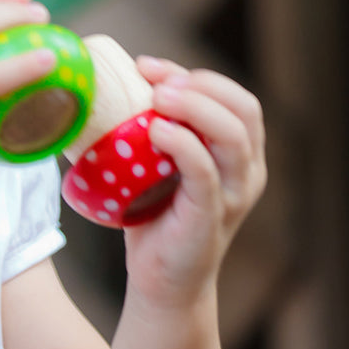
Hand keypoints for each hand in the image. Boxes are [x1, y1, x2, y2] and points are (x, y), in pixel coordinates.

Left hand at [121, 57, 266, 307]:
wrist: (160, 282)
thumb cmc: (152, 214)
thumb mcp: (156, 162)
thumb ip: (148, 127)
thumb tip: (101, 84)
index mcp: (239, 153)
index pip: (234, 97)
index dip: (196, 75)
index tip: (147, 67)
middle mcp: (247, 171)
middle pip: (243, 108)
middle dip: (198, 83)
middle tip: (153, 79)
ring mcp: (233, 194)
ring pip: (233, 135)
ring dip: (194, 106)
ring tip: (156, 98)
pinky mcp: (211, 215)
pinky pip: (205, 170)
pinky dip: (182, 143)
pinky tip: (154, 131)